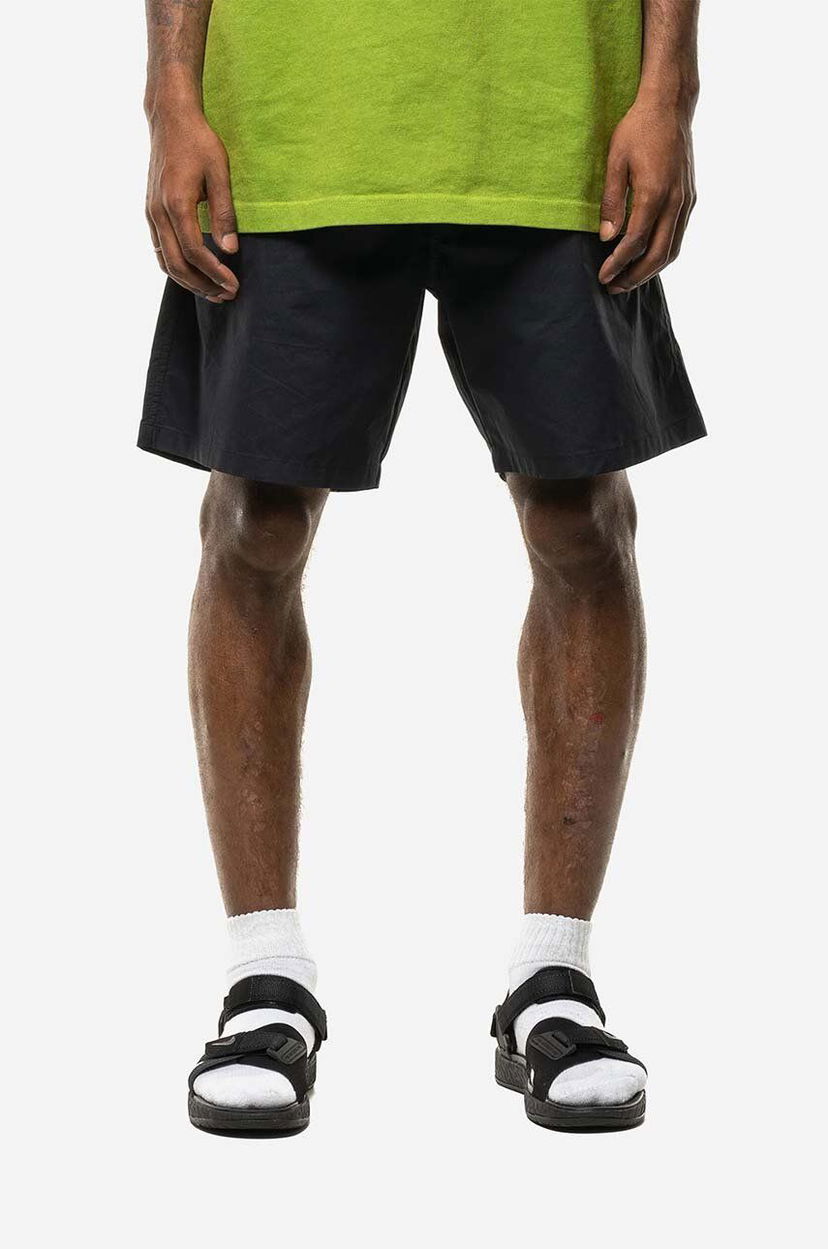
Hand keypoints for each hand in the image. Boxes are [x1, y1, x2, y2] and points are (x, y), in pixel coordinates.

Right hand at [146, 109, 239, 302]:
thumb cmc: (199, 142)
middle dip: (203, 285)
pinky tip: (194, 273)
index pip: (194, 252)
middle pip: (177, 264)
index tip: (233, 285)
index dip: (214, 273)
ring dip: (189, 281)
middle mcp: (158, 212)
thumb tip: (230, 249)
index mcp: (176, 204)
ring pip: (165, 261)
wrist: (170, 119)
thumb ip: (224, 213)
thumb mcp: (220, 174)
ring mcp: (151, 213)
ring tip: (213, 291)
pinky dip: (176, 267)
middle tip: (226, 295)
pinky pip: (160, 249)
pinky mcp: (150, 211)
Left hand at [598, 100, 695, 294]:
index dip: (618, 264)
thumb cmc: (638, 128)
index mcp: (654, 193)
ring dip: (650, 270)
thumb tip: (607, 237)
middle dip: (634, 276)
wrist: (670, 105)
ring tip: (628, 279)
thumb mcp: (615, 161)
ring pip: (672, 249)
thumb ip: (611, 202)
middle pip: (657, 254)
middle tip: (613, 287)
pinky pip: (677, 236)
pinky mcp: (690, 198)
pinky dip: (662, 254)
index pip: (634, 242)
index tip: (603, 276)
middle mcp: (675, 201)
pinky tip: (645, 258)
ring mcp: (686, 200)